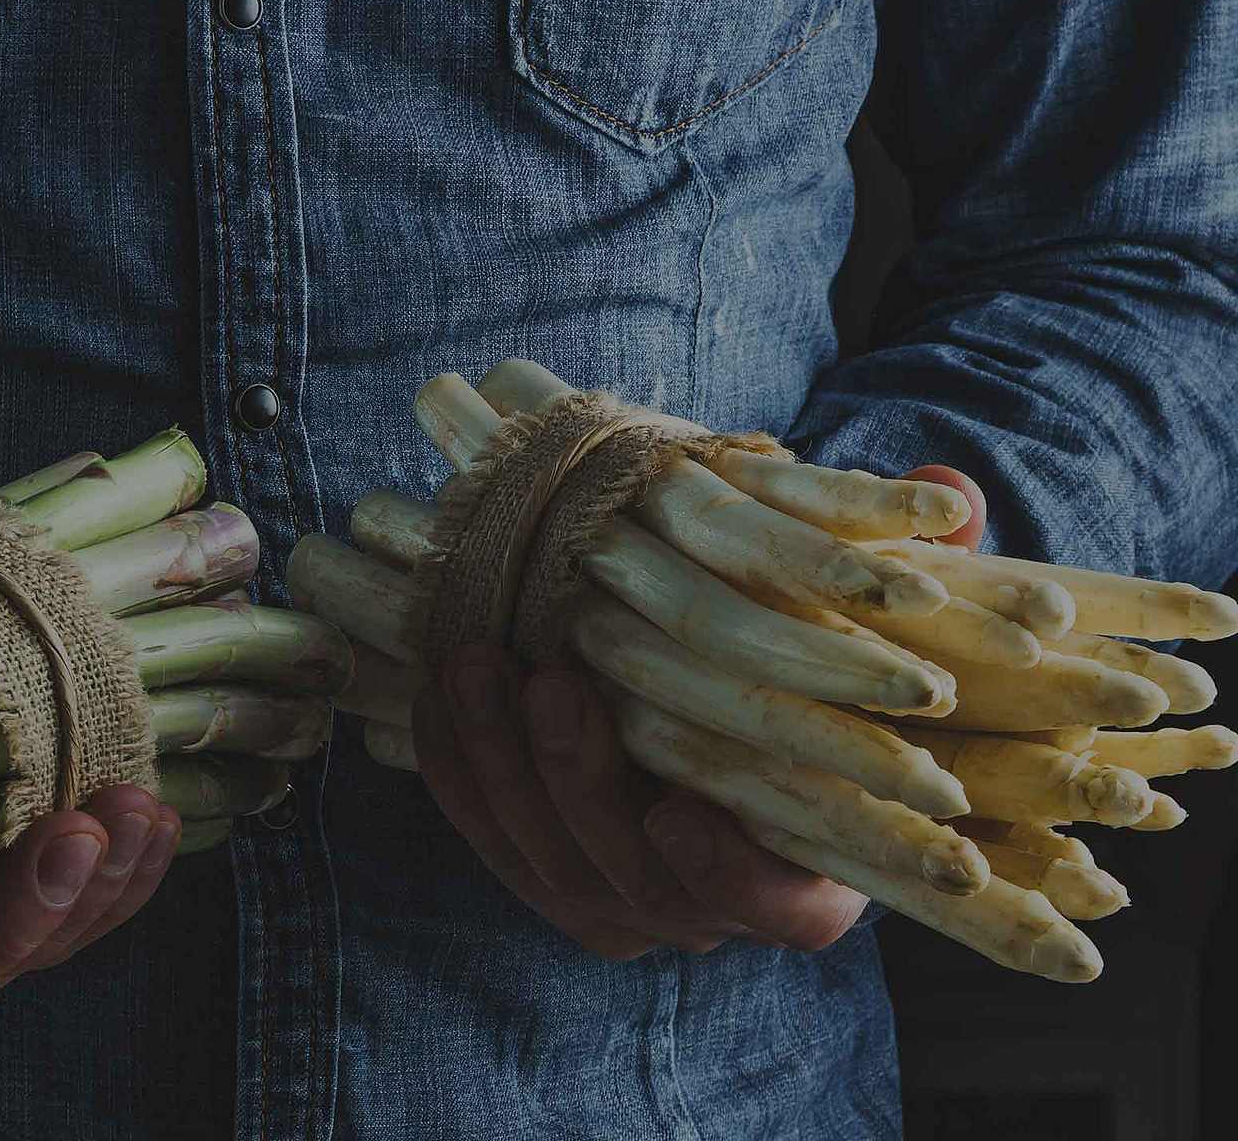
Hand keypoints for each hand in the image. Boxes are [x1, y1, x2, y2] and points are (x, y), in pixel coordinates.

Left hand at [413, 466, 987, 960]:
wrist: (721, 694)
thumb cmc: (810, 660)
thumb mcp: (870, 618)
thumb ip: (914, 567)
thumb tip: (957, 499)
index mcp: (808, 873)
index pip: (773, 906)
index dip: (722, 874)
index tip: (681, 813)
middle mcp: (703, 907)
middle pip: (628, 881)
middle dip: (578, 782)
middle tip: (553, 686)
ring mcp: (611, 894)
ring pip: (540, 856)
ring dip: (501, 759)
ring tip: (485, 660)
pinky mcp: (538, 861)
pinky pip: (483, 830)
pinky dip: (457, 759)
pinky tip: (447, 680)